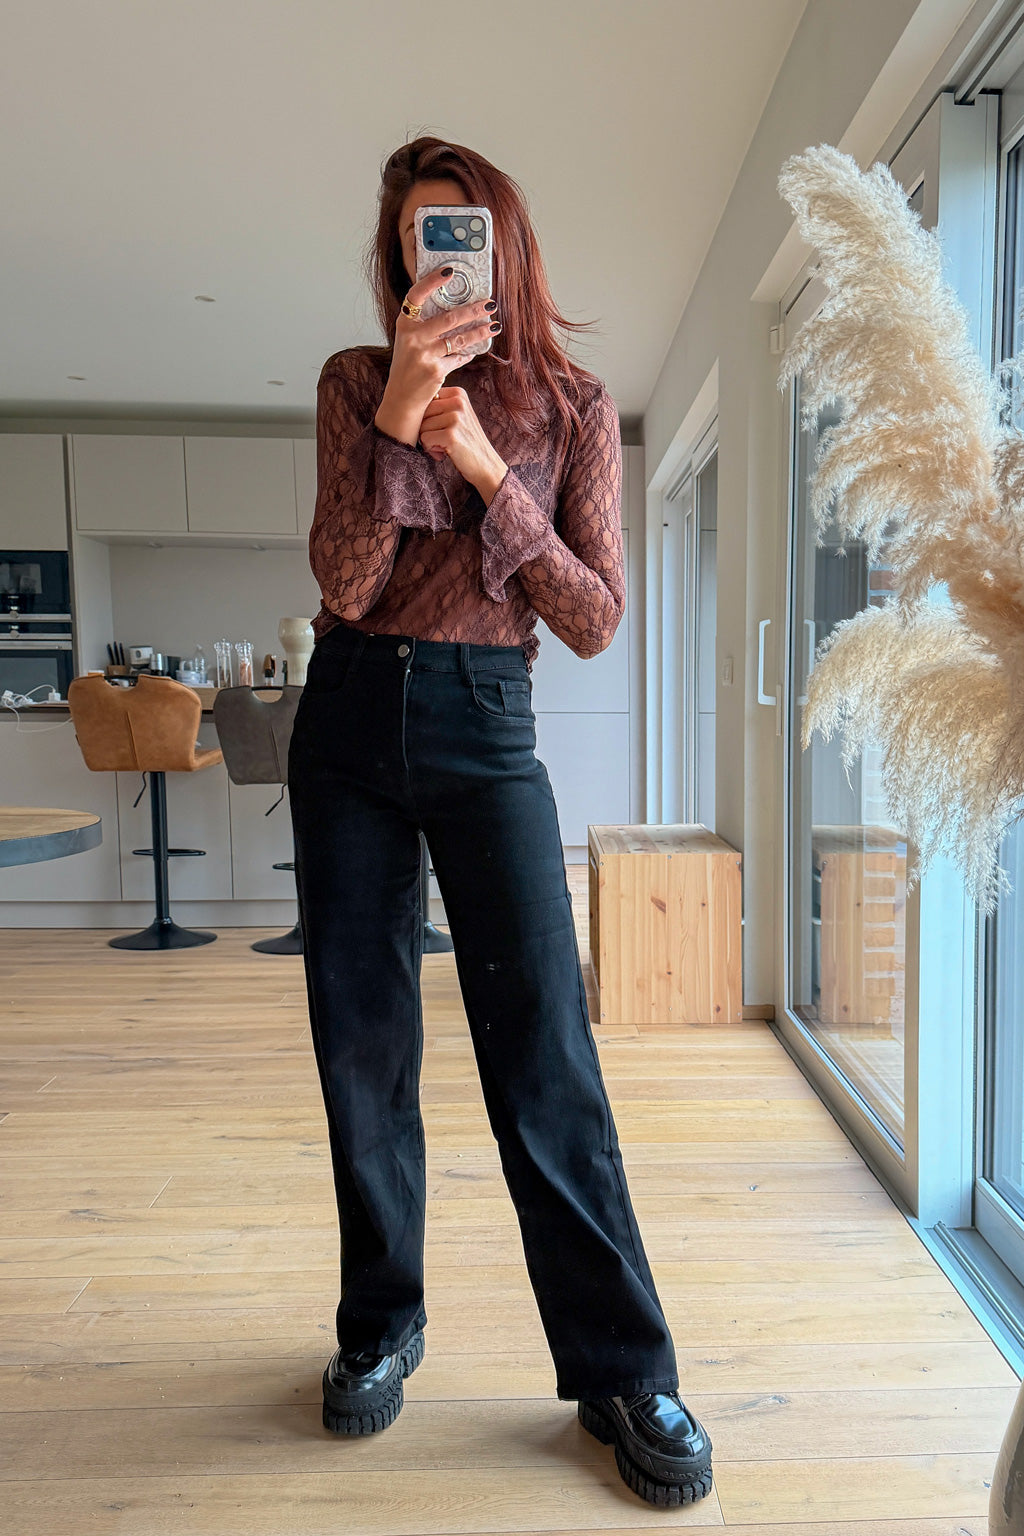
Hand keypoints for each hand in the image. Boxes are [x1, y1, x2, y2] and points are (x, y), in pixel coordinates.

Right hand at [386, 271, 497, 412]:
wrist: (401, 397)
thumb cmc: (407, 365)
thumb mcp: (409, 340)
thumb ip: (424, 324)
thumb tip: (454, 306)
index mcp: (404, 324)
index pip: (416, 295)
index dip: (432, 281)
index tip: (450, 270)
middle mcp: (413, 337)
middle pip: (449, 318)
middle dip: (474, 310)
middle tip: (490, 303)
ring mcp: (425, 354)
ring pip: (460, 338)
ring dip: (480, 331)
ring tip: (494, 326)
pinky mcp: (436, 370)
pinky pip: (459, 358)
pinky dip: (468, 354)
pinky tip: (475, 349)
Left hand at [418, 387, 507, 501]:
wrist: (486, 464)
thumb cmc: (466, 440)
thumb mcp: (458, 415)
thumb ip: (439, 405)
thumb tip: (409, 401)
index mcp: (458, 393)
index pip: (426, 400)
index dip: (430, 417)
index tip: (444, 426)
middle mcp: (458, 402)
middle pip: (422, 413)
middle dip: (428, 429)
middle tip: (444, 438)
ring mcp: (455, 418)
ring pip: (422, 426)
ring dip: (430, 440)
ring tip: (447, 445)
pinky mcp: (451, 435)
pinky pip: (424, 439)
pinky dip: (431, 448)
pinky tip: (446, 451)